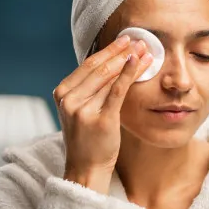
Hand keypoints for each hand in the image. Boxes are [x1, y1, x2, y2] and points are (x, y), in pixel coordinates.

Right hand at [52, 34, 152, 193]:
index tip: (124, 40)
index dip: (108, 50)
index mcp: (62, 93)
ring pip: (109, 77)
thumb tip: (111, 65)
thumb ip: (89, 90)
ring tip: (145, 49)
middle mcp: (69, 99)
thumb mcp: (82, 111)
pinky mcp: (100, 119)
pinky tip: (139, 62)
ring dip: (129, 60)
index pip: (88, 65)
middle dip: (120, 51)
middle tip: (138, 39)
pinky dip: (129, 73)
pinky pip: (117, 91)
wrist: (86, 169)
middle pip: (98, 67)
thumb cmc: (88, 141)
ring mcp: (83, 109)